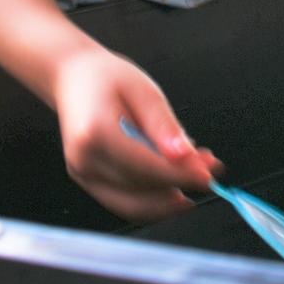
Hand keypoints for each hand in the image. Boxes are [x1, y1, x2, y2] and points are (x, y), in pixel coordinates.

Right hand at [49, 42, 223, 219]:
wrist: (73, 79)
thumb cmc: (107, 79)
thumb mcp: (144, 91)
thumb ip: (164, 126)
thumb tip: (186, 157)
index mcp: (95, 132)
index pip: (144, 166)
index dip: (180, 175)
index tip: (207, 175)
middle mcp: (84, 159)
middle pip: (141, 188)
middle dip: (180, 183)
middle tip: (210, 171)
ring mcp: (83, 174)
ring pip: (134, 204)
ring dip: (169, 197)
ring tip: (195, 177)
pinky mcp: (89, 182)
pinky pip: (125, 203)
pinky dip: (153, 200)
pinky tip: (175, 189)